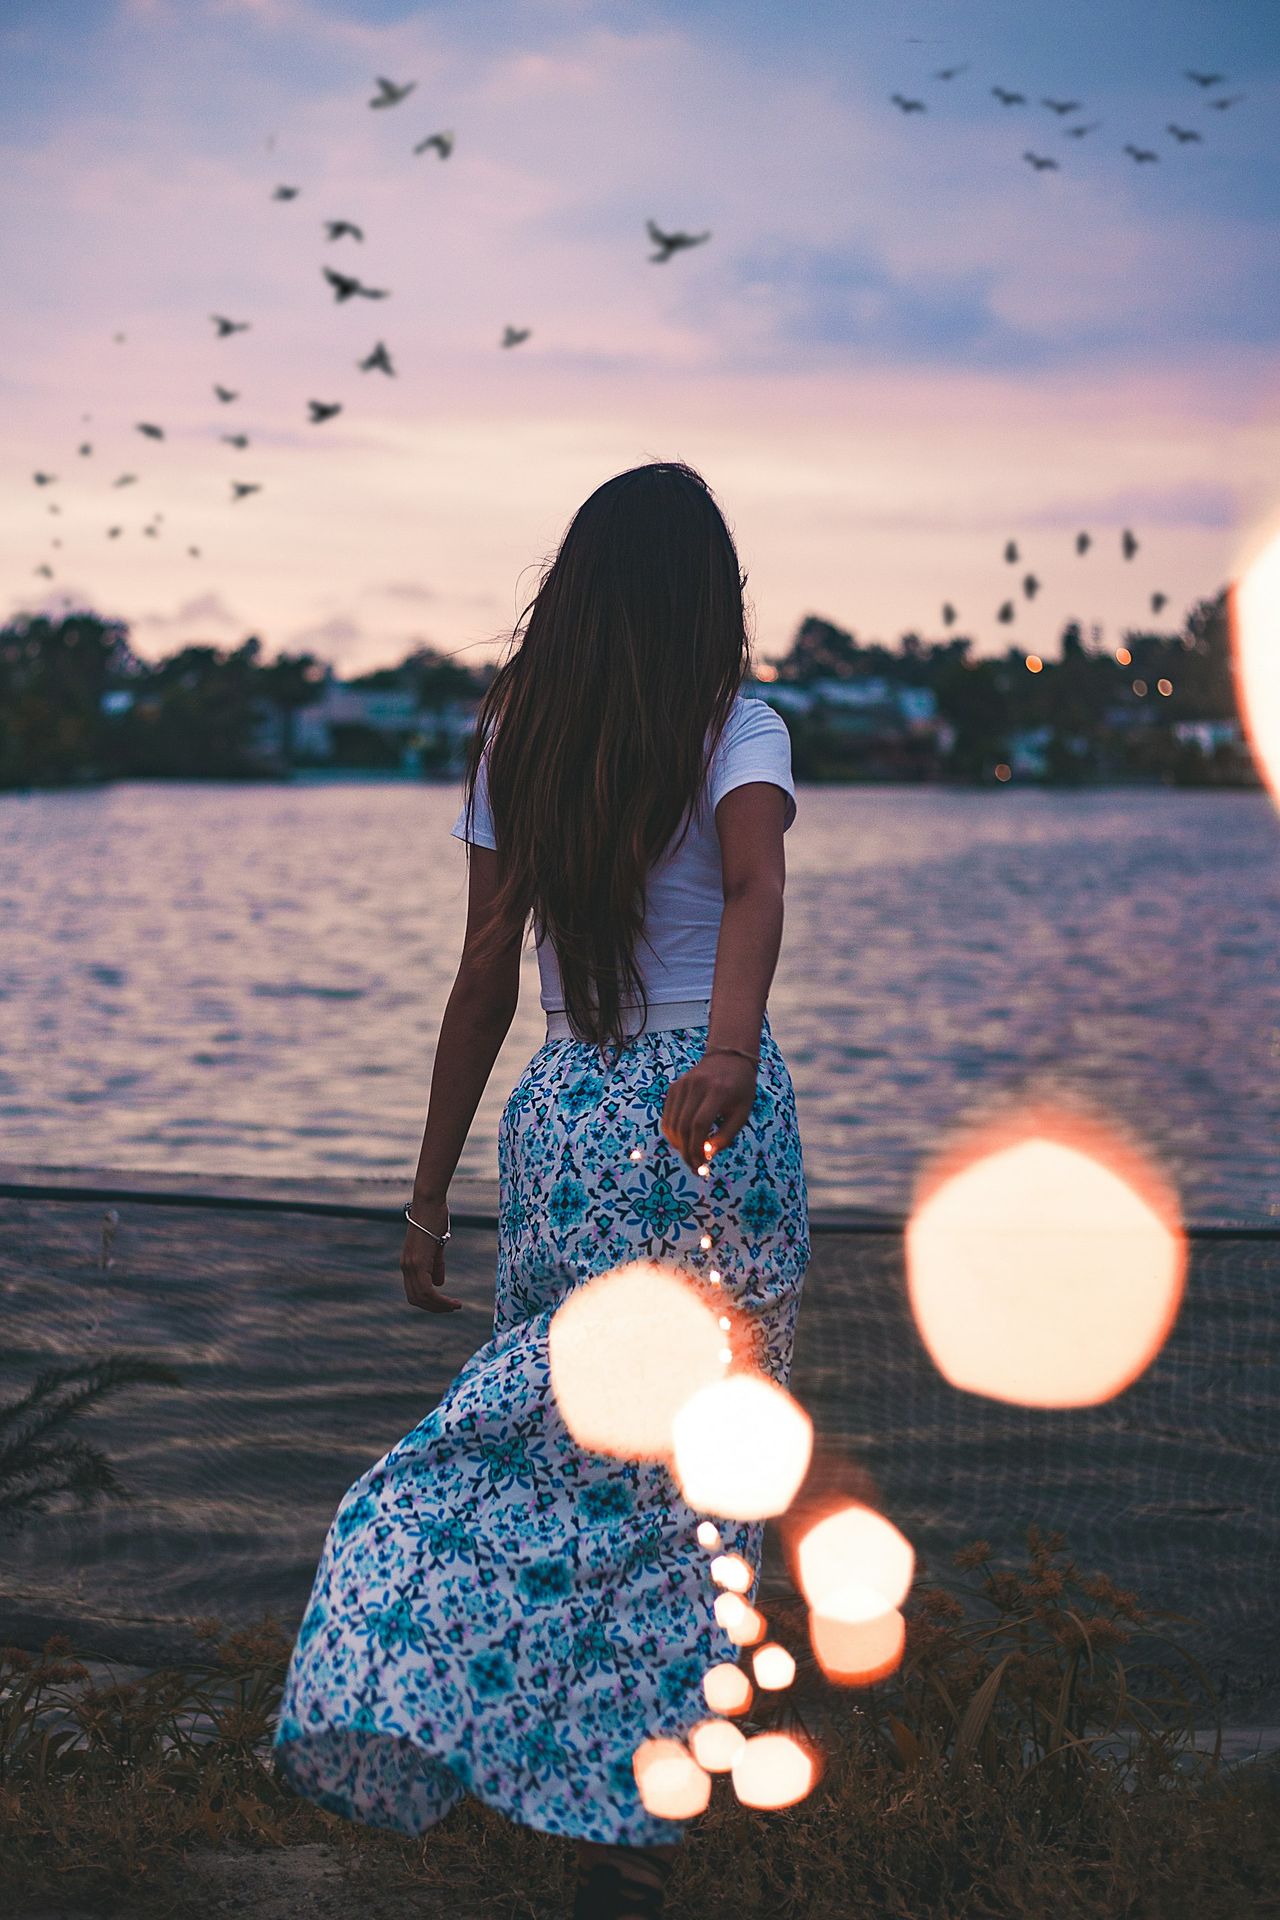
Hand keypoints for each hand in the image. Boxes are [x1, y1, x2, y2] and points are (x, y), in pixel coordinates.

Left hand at [400, 1197, 461, 1313]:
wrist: (428, 1203)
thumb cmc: (434, 1220)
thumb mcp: (436, 1246)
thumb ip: (435, 1265)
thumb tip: (438, 1284)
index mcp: (409, 1263)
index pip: (414, 1292)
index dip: (429, 1302)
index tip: (445, 1304)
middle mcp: (406, 1267)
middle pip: (416, 1298)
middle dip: (434, 1307)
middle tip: (452, 1308)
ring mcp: (410, 1265)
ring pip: (422, 1297)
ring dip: (439, 1306)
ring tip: (455, 1306)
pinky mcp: (418, 1262)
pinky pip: (427, 1290)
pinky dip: (440, 1300)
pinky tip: (452, 1301)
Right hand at [661, 1052, 756, 1173]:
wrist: (728, 1059)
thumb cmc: (740, 1090)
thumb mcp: (742, 1113)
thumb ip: (725, 1136)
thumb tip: (705, 1154)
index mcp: (718, 1091)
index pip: (699, 1124)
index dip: (697, 1147)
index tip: (701, 1165)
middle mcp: (697, 1086)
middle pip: (683, 1126)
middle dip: (687, 1151)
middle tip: (695, 1166)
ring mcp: (682, 1085)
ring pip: (671, 1123)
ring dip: (678, 1145)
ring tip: (690, 1155)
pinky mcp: (674, 1087)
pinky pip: (667, 1116)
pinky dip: (673, 1133)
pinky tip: (684, 1141)